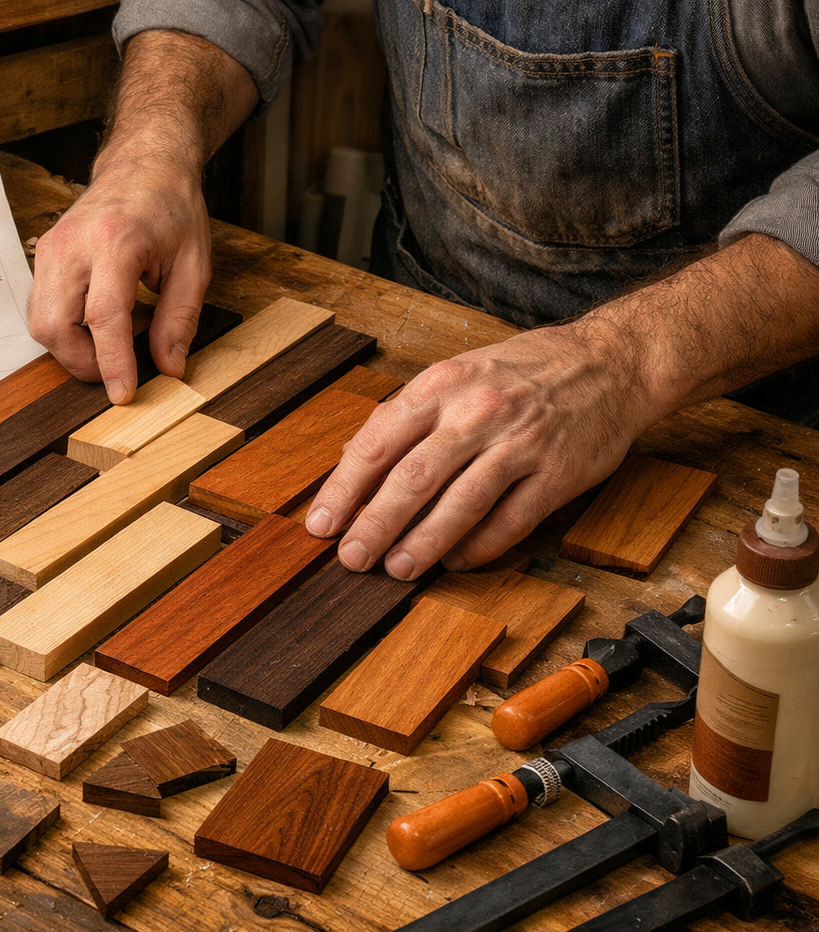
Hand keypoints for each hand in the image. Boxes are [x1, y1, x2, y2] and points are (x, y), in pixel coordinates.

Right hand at [25, 29, 258, 401]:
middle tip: (117, 370)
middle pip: (55, 325)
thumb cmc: (171, 208)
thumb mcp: (194, 264)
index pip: (103, 315)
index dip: (112, 362)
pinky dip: (65, 328)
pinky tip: (95, 321)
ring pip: (40, 322)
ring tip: (109, 342)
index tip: (123, 393)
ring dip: (71, 348)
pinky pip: (40, 308)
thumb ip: (180, 319)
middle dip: (83, 363)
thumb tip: (168, 367)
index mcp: (116, 241)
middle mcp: (73, 244)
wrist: (144, 164)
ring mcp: (51, 248)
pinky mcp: (43, 255)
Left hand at [303, 319, 659, 576]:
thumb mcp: (454, 374)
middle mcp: (478, 412)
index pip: (378, 443)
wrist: (610, 362)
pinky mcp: (558, 473)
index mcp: (442, 385)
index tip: (321, 524)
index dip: (344, 489)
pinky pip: (511, 519)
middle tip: (352, 558)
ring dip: (424, 542)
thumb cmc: (520, 372)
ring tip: (397, 568)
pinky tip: (455, 561)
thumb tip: (349, 461)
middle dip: (376, 524)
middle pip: (414, 478)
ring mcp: (521, 443)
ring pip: (461, 502)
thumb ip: (403, 416)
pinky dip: (480, 546)